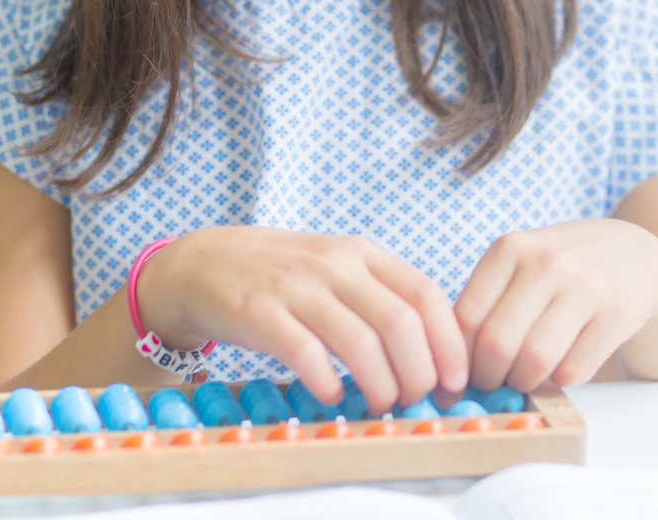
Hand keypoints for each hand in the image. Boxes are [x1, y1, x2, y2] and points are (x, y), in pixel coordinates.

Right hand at [133, 227, 468, 414]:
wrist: (202, 262)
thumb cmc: (281, 276)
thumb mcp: (336, 268)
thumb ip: (379, 296)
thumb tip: (435, 351)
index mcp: (361, 252)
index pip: (425, 294)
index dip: (449, 343)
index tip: (455, 380)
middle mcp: (334, 264)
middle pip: (400, 323)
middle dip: (419, 372)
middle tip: (415, 399)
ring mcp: (296, 286)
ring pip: (359, 342)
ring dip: (380, 385)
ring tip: (379, 404)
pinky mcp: (258, 311)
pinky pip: (306, 354)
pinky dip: (327, 384)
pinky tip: (331, 396)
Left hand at [454, 220, 657, 392]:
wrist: (633, 255)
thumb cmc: (561, 268)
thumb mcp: (520, 264)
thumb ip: (487, 302)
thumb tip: (452, 366)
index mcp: (511, 247)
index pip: (467, 317)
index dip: (458, 358)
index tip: (459, 377)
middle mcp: (547, 261)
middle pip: (498, 343)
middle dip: (488, 377)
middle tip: (492, 383)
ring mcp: (586, 285)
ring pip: (535, 360)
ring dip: (524, 382)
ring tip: (524, 378)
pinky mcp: (617, 312)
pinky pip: (573, 369)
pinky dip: (560, 381)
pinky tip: (561, 366)